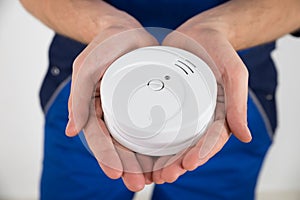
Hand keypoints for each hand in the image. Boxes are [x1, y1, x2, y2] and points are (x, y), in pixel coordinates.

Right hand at [65, 23, 157, 190]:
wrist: (126, 33)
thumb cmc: (104, 48)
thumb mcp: (87, 70)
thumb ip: (79, 98)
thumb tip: (73, 130)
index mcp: (95, 109)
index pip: (99, 139)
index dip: (107, 158)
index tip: (117, 174)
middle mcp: (112, 113)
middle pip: (119, 146)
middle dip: (127, 167)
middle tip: (139, 183)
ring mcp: (130, 110)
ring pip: (135, 142)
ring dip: (142, 162)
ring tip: (154, 178)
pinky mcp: (147, 104)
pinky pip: (151, 127)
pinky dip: (156, 144)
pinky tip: (165, 158)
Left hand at [152, 24, 251, 182]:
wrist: (198, 33)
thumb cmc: (219, 51)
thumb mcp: (233, 72)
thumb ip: (238, 102)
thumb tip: (245, 136)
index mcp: (218, 113)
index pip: (211, 140)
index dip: (201, 154)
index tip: (189, 164)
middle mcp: (200, 116)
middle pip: (190, 146)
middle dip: (179, 164)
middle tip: (166, 176)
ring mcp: (183, 110)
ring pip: (173, 140)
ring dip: (164, 159)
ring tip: (152, 173)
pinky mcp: (167, 102)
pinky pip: (160, 122)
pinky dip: (152, 139)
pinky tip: (141, 151)